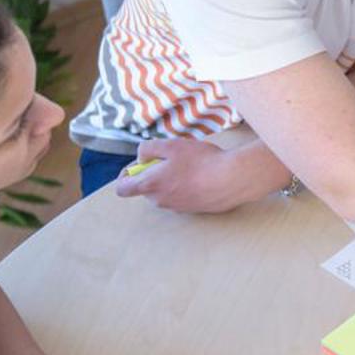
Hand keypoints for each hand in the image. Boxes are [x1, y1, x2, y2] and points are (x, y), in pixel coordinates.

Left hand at [115, 139, 268, 213]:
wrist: (232, 179)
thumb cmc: (201, 161)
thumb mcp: (171, 145)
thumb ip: (148, 149)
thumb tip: (142, 158)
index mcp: (151, 185)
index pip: (122, 189)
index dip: (125, 176)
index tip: (139, 165)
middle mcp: (161, 201)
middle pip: (146, 189)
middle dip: (154, 174)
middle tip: (172, 159)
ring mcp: (177, 207)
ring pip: (165, 192)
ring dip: (171, 180)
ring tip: (191, 165)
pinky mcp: (193, 210)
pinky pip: (182, 197)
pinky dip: (186, 187)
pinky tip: (202, 175)